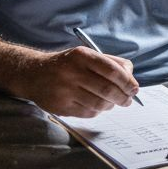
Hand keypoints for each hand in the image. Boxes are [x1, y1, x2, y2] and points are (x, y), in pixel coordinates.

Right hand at [21, 47, 139, 116]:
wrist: (33, 74)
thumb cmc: (68, 65)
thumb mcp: (86, 55)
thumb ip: (111, 63)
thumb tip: (131, 79)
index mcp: (82, 56)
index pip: (112, 71)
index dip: (128, 82)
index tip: (134, 89)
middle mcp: (72, 72)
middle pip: (108, 90)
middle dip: (123, 97)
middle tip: (128, 100)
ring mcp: (65, 91)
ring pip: (100, 104)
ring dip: (111, 105)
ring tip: (112, 102)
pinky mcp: (61, 106)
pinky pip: (89, 113)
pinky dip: (97, 110)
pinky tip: (95, 104)